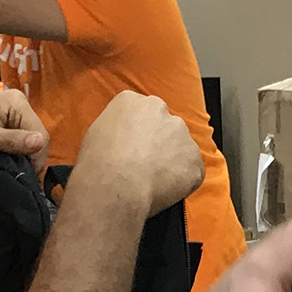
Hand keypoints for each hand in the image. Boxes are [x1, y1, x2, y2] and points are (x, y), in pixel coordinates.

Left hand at [0, 89, 47, 176]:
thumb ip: (12, 141)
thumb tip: (40, 143)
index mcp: (16, 101)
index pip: (41, 135)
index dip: (35, 159)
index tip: (23, 177)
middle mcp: (16, 106)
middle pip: (34, 139)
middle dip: (26, 159)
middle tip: (12, 176)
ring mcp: (7, 116)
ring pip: (24, 145)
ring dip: (17, 160)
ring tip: (3, 171)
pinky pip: (13, 145)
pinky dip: (10, 156)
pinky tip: (0, 164)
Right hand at [76, 91, 201, 217]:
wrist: (116, 184)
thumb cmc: (98, 162)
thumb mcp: (96, 132)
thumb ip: (117, 128)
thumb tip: (122, 139)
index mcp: (134, 101)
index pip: (144, 112)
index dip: (140, 133)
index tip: (134, 148)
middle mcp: (163, 112)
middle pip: (166, 127)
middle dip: (160, 144)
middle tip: (144, 165)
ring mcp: (182, 136)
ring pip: (181, 149)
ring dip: (172, 162)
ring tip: (152, 181)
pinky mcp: (195, 160)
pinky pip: (191, 172)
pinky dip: (182, 182)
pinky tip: (163, 190)